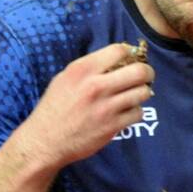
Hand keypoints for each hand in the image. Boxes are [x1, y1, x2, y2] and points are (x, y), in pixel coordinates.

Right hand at [16, 44, 153, 168]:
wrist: (46, 141)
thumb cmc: (54, 108)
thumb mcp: (65, 79)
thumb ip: (90, 69)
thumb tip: (118, 60)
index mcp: (82, 70)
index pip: (118, 50)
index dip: (129, 53)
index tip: (130, 59)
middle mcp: (96, 85)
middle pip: (139, 71)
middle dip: (147, 72)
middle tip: (144, 76)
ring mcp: (107, 107)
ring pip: (143, 92)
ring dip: (142, 92)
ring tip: (134, 95)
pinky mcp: (113, 126)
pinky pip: (138, 113)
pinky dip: (135, 112)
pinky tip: (126, 112)